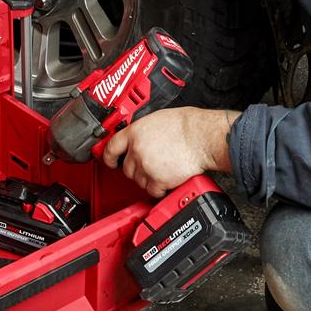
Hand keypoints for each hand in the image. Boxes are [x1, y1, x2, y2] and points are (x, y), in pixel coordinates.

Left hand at [100, 107, 237, 197]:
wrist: (202, 137)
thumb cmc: (187, 125)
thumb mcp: (157, 119)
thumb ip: (143, 131)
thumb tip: (140, 139)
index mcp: (135, 132)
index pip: (111, 147)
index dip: (109, 157)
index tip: (110, 161)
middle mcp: (137, 150)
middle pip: (126, 169)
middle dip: (136, 169)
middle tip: (150, 165)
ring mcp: (146, 166)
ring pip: (139, 181)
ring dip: (148, 179)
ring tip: (163, 169)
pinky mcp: (158, 180)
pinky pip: (152, 191)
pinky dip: (159, 189)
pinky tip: (167, 180)